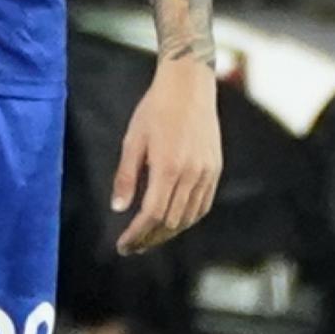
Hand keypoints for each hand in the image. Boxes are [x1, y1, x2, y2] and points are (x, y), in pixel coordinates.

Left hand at [113, 55, 222, 254]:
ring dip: (168, 233)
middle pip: (171, 222)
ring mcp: (207, 173)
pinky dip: (187, 219)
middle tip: (132, 246)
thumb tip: (118, 209)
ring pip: (189, 217)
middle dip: (150, 238)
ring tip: (149, 238)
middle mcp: (191, 174)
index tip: (123, 245)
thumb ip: (126, 177)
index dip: (137, 234)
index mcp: (168, 167)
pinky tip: (173, 222)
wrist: (189, 87)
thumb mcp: (133, 141)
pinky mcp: (215, 169)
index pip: (152, 215)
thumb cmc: (155, 110)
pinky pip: (203, 205)